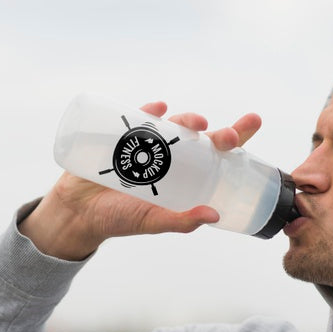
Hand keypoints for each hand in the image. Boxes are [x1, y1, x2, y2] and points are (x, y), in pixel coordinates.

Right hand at [18, 102, 261, 260]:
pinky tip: (158, 109)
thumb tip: (214, 215)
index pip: (214, 155)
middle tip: (229, 136)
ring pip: (172, 127)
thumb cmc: (119, 219)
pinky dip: (149, 111)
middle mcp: (169, 157)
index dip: (235, 138)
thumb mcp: (153, 222)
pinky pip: (137, 118)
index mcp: (182, 176)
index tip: (254, 122)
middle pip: (198, 138)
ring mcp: (145, 145)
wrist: (78, 213)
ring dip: (187, 120)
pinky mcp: (120, 137)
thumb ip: (181, 220)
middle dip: (217, 133)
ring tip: (197, 123)